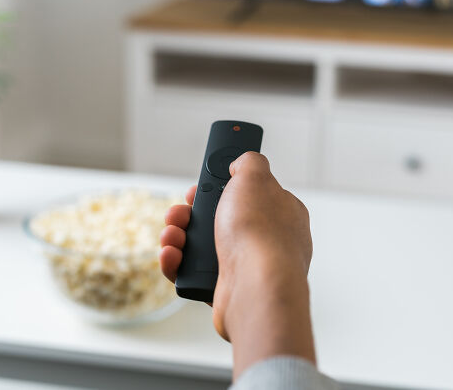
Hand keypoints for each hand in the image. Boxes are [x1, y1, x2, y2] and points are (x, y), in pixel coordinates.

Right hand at [160, 152, 314, 378]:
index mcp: (280, 213)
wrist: (256, 287)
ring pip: (203, 248)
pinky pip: (195, 275)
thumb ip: (249, 162)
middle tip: (178, 213)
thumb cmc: (260, 232)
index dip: (220, 188)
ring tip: (172, 235)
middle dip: (191, 214)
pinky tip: (172, 257)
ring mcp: (249, 266)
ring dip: (179, 238)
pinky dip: (179, 265)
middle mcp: (268, 240)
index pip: (248, 194)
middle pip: (219, 220)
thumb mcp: (255, 176)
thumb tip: (241, 163)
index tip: (200, 187)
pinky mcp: (228, 290)